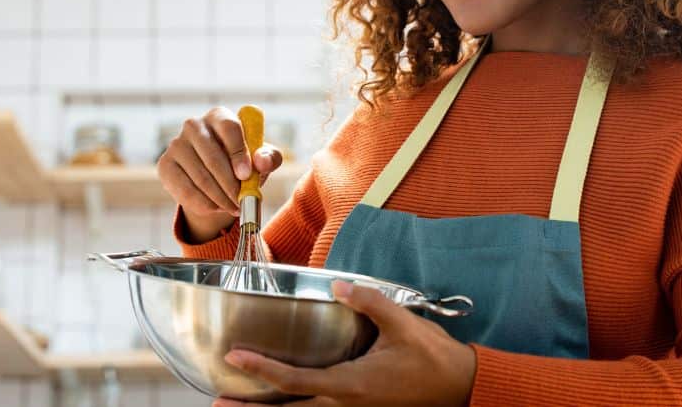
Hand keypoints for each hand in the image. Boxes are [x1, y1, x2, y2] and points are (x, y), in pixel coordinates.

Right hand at [155, 106, 283, 242]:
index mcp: (219, 116)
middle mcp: (194, 125)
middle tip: (242, 201)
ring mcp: (176, 144)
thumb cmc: (242, 164)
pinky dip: (204, 204)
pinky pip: (186, 190)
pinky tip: (216, 208)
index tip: (246, 175)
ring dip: (221, 198)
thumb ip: (269, 158)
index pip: (229, 128)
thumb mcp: (261, 161)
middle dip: (231, 185)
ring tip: (234, 207)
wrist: (215, 181)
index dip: (238, 152)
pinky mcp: (165, 165)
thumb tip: (262, 160)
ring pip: (201, 177)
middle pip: (213, 157)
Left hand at [213, 281, 475, 406]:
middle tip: (218, 404)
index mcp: (351, 385)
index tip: (235, 357)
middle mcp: (346, 406)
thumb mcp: (402, 324)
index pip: (295, 381)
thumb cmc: (433, 358)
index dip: (262, 370)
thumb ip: (369, 302)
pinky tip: (285, 405)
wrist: (462, 388)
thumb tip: (339, 287)